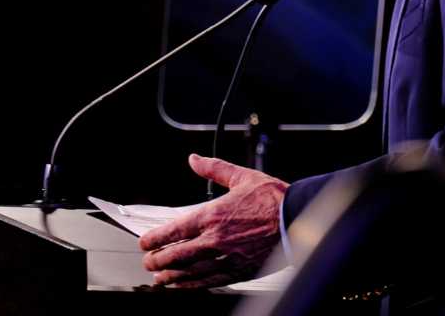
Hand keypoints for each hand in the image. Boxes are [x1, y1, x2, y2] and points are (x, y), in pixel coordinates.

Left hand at [139, 154, 287, 287]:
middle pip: (177, 255)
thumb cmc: (273, 199)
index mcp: (212, 215)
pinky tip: (187, 286)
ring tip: (161, 279)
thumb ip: (214, 168)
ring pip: (191, 272)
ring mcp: (227, 258)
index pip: (174, 230)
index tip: (145, 243)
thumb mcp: (241, 177)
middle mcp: (215, 240)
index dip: (155, 239)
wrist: (299, 219)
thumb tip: (194, 159)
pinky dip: (195, 285)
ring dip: (173, 277)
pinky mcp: (240, 271)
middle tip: (148, 263)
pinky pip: (211, 281)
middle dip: (159, 261)